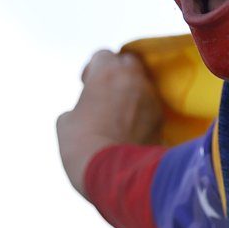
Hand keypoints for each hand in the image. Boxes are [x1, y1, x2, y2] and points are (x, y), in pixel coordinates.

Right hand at [57, 50, 162, 197]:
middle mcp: (134, 79)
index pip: (103, 55)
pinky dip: (142, 109)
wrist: (113, 172)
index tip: (86, 86)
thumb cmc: (82, 144)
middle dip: (117, 72)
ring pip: (144, 82)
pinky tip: (131, 126)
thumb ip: (80, 104)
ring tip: (119, 111)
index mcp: (108, 73)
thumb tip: (86, 111)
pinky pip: (152, 104)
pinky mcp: (162, 118)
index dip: (92, 69)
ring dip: (132, 90)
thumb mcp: (66, 121)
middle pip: (129, 61)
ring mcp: (151, 97)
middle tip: (105, 92)